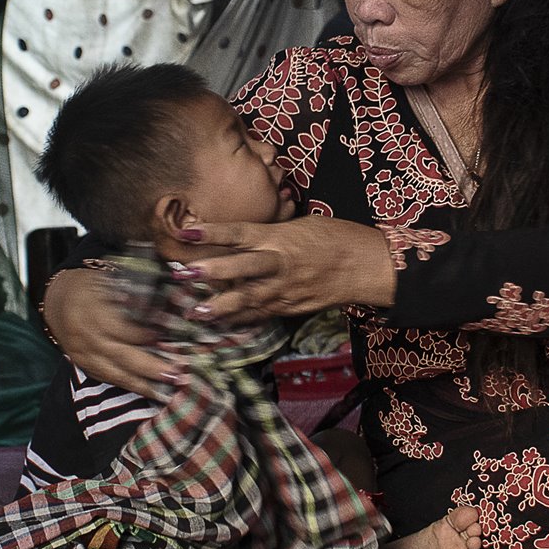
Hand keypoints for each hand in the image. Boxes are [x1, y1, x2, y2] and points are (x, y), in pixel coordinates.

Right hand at [40, 268, 181, 399]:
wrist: (57, 301)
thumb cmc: (90, 287)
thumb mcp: (109, 280)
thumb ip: (133, 295)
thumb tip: (165, 310)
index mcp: (92, 311)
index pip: (121, 329)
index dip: (144, 336)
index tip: (167, 340)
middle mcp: (86, 336)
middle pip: (120, 356)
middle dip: (149, 368)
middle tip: (176, 373)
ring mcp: (82, 354)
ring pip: (113, 373)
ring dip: (141, 384)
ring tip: (166, 391)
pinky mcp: (82, 365)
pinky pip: (106, 378)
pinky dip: (127, 386)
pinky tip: (147, 391)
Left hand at [175, 217, 395, 320]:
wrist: (366, 265)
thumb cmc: (336, 237)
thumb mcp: (301, 225)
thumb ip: (270, 233)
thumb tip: (243, 237)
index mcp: (281, 238)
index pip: (241, 233)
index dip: (213, 233)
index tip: (186, 231)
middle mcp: (280, 264)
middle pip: (241, 268)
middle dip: (211, 272)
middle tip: (182, 275)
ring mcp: (286, 289)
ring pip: (249, 299)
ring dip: (220, 307)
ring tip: (195, 312)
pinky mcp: (292, 307)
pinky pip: (261, 314)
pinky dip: (240, 319)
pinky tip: (219, 323)